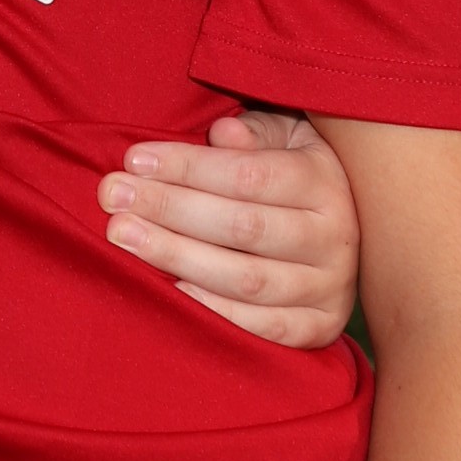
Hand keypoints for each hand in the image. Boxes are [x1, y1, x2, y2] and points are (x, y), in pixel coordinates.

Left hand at [99, 109, 357, 345]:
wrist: (348, 239)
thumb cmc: (297, 175)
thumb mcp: (289, 138)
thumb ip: (257, 131)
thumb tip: (223, 133)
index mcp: (325, 183)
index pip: (249, 175)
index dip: (187, 167)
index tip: (133, 159)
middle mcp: (335, 238)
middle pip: (242, 227)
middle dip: (170, 208)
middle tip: (113, 196)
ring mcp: (330, 288)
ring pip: (246, 278)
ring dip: (177, 256)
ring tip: (123, 235)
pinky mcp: (320, 329)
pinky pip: (264, 327)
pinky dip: (214, 310)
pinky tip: (169, 288)